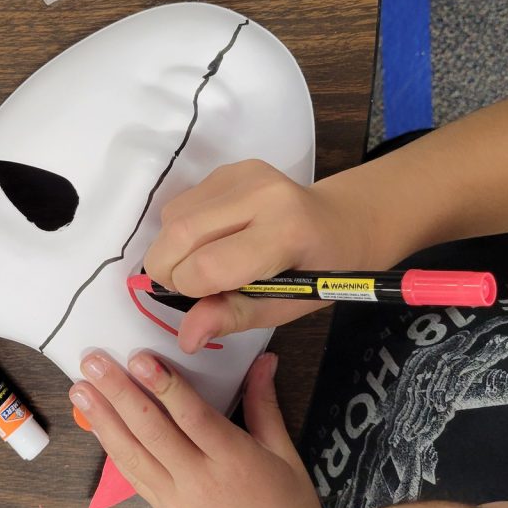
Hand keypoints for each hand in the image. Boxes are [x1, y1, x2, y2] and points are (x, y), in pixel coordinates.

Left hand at [69, 350, 322, 507]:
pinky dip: (112, 448)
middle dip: (119, 393)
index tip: (138, 357)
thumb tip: (263, 358)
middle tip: (92, 362)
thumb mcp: (284, 451)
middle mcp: (198, 479)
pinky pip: (132, 476)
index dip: (164, 386)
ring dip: (102, 419)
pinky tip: (96, 424)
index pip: (192, 417)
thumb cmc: (286, 504)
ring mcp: (175, 499)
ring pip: (132, 454)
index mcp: (233, 460)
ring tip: (79, 389)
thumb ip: (264, 403)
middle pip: (152, 431)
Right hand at [143, 159, 375, 351]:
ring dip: (172, 249)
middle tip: (186, 287)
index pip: (209, 265)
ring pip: (172, 217)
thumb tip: (186, 339)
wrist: (340, 223)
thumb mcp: (284, 306)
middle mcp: (262, 194)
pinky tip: (209, 239)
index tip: (203, 300)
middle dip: (167, 269)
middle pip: (180, 234)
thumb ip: (233, 317)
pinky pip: (180, 203)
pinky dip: (180, 230)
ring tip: (202, 262)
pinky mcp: (228, 168)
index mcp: (286, 232)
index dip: (191, 290)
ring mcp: (243, 174)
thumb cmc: (318, 272)